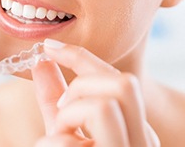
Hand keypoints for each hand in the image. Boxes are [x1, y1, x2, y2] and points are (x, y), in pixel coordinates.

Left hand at [32, 39, 159, 146]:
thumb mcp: (63, 128)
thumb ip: (56, 98)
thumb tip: (42, 61)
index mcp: (134, 126)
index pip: (119, 79)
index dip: (80, 56)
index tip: (50, 46)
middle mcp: (142, 141)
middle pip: (125, 83)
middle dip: (82, 84)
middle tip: (63, 107)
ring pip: (104, 106)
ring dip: (68, 116)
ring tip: (59, 136)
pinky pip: (73, 143)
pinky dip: (51, 144)